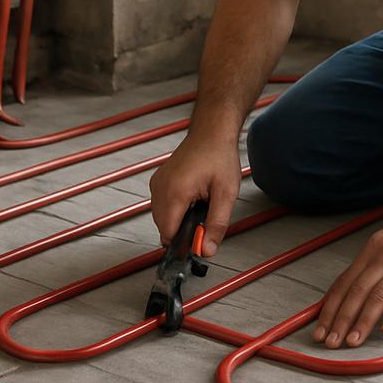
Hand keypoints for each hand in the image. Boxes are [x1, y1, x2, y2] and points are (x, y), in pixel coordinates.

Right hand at [148, 134, 241, 256]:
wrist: (211, 132)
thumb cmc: (219, 156)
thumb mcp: (226, 194)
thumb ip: (216, 224)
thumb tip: (206, 250)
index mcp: (175, 192)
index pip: (169, 234)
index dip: (184, 243)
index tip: (199, 241)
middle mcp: (160, 188)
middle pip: (164, 228)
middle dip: (183, 230)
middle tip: (205, 217)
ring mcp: (157, 183)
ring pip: (161, 218)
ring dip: (178, 219)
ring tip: (199, 203)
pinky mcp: (158, 180)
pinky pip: (161, 205)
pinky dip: (174, 208)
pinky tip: (191, 198)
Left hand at [314, 189, 382, 347]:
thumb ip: (375, 260)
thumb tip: (357, 285)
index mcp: (373, 249)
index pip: (344, 282)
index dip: (330, 307)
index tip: (320, 328)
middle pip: (356, 291)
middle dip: (340, 319)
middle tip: (329, 342)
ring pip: (378, 295)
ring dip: (363, 321)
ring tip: (352, 341)